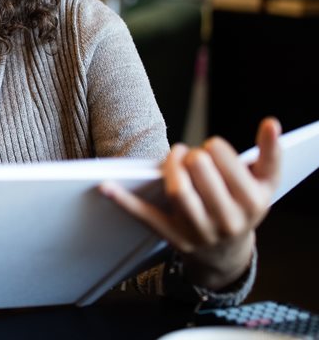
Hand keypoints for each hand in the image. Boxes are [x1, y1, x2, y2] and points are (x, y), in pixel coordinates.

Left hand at [101, 117, 281, 289]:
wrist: (228, 254)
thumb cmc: (244, 206)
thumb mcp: (265, 183)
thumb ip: (271, 153)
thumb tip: (270, 122)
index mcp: (252, 203)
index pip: (225, 162)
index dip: (214, 148)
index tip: (211, 147)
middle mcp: (228, 220)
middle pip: (200, 174)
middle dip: (193, 156)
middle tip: (192, 155)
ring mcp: (199, 231)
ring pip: (178, 192)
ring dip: (170, 167)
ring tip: (174, 156)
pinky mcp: (173, 238)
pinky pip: (147, 217)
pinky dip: (124, 202)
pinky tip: (105, 186)